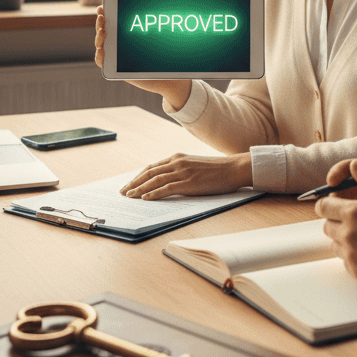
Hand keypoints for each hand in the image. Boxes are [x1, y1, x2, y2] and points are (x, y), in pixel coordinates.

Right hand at [94, 5, 190, 109]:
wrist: (165, 79)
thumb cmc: (163, 59)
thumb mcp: (158, 42)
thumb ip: (156, 31)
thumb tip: (163, 11)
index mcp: (125, 35)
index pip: (111, 22)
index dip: (104, 14)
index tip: (103, 7)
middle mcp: (117, 44)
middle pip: (103, 31)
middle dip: (100, 23)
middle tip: (102, 17)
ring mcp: (115, 55)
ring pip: (100, 44)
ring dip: (98, 37)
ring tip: (102, 31)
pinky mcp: (113, 68)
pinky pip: (102, 61)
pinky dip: (99, 56)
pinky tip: (101, 50)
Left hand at [120, 152, 252, 198]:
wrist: (233, 168)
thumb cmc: (217, 169)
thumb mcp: (195, 165)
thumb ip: (181, 169)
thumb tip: (169, 180)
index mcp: (178, 157)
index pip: (152, 167)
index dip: (139, 176)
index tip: (130, 183)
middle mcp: (177, 162)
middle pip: (149, 173)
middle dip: (134, 182)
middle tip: (123, 192)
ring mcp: (182, 172)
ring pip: (154, 180)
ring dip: (139, 189)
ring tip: (129, 196)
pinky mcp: (188, 183)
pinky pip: (165, 188)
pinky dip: (153, 193)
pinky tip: (145, 198)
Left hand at [315, 161, 356, 291]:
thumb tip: (355, 166)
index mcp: (354, 213)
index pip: (323, 206)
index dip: (329, 203)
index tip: (338, 204)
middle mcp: (348, 236)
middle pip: (327, 225)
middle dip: (337, 220)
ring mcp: (352, 257)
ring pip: (335, 244)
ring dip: (344, 238)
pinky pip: (346, 261)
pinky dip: (354, 254)